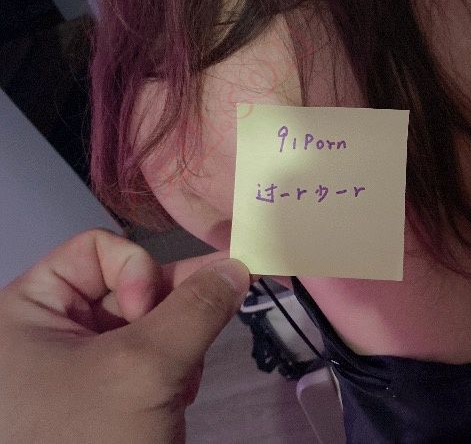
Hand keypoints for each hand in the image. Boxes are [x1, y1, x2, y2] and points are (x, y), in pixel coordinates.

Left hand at [0, 228, 251, 443]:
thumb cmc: (90, 440)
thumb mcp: (145, 368)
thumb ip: (196, 308)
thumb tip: (238, 264)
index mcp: (29, 309)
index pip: (98, 249)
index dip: (135, 272)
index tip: (150, 314)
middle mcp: (50, 327)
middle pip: (129, 282)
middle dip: (168, 313)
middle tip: (200, 335)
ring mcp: (78, 359)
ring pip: (149, 318)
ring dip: (176, 343)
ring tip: (181, 381)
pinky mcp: (106, 387)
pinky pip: (151, 351)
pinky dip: (173, 365)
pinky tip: (179, 393)